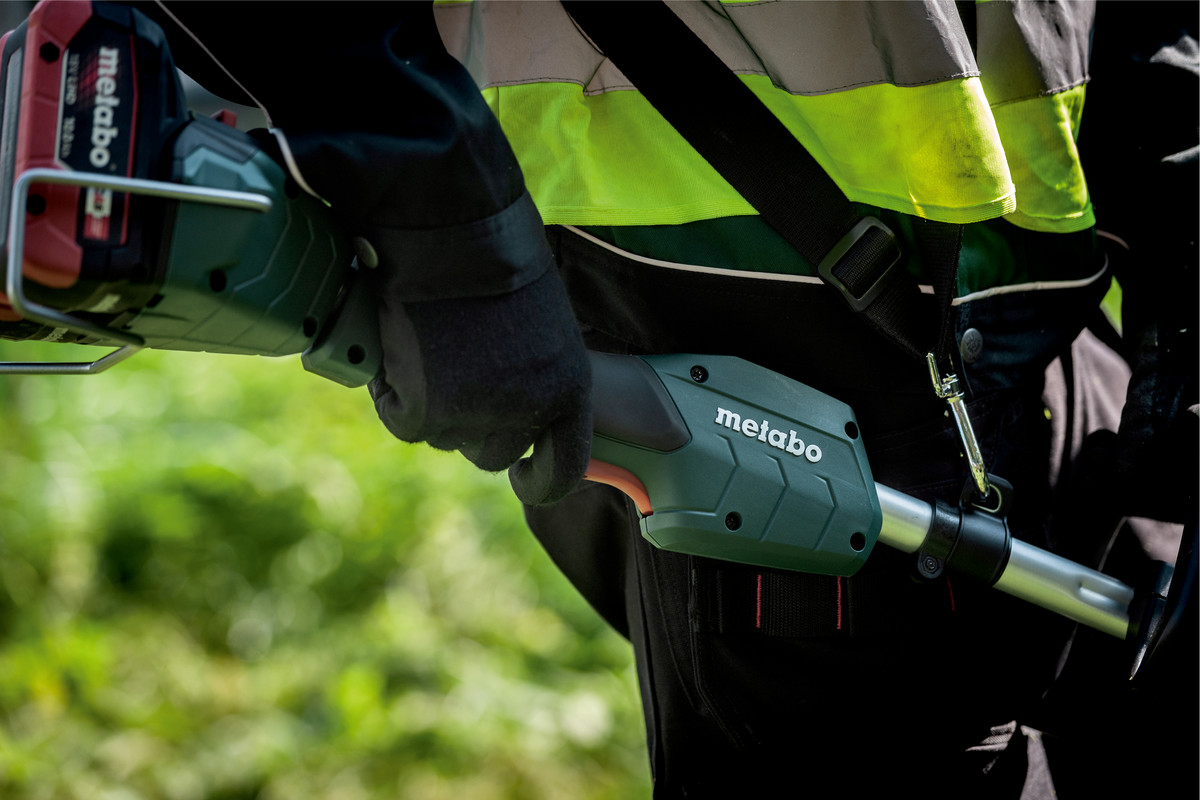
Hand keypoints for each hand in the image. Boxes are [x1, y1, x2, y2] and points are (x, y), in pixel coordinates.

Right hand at [368, 265, 592, 505]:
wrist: (449, 222)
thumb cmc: (495, 256)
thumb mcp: (544, 325)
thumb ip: (536, 375)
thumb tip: (510, 412)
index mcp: (571, 387)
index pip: (564, 467)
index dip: (540, 481)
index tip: (521, 477)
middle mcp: (529, 408)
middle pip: (492, 454)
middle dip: (472, 426)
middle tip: (453, 374)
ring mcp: (475, 413)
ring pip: (444, 437)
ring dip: (431, 404)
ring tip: (428, 345)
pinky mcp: (424, 409)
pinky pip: (402, 420)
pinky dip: (393, 391)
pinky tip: (398, 351)